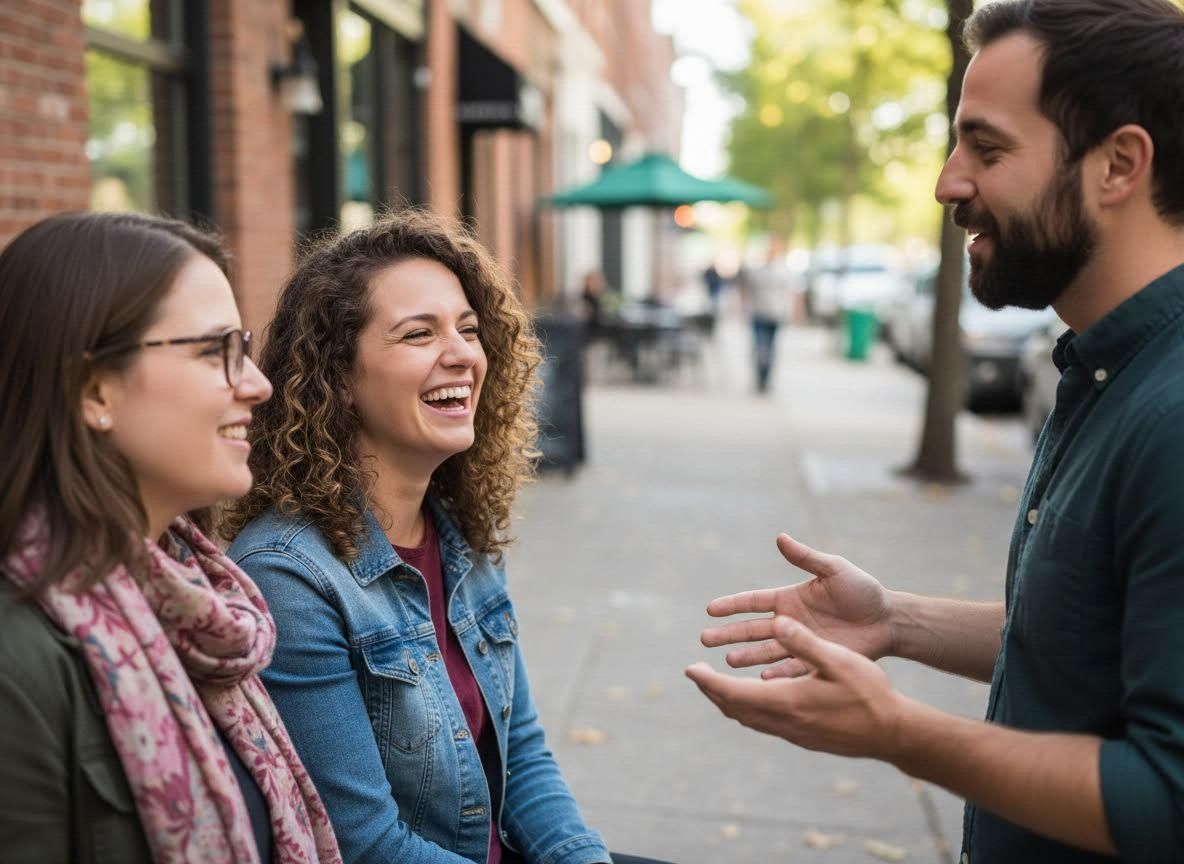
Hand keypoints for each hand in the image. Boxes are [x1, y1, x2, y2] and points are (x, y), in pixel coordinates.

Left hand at [686, 616, 905, 760]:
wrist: (892, 734)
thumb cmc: (870, 693)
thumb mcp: (838, 659)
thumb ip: (805, 641)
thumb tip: (776, 621)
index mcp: (786, 701)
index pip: (732, 692)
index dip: (707, 681)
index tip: (689, 669)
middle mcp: (783, 721)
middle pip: (733, 707)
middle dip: (711, 690)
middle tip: (696, 673)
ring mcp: (793, 734)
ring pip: (747, 719)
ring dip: (727, 700)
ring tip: (716, 684)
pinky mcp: (802, 739)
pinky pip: (762, 724)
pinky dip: (746, 710)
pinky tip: (751, 701)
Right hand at [700, 534, 892, 677]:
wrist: (889, 620)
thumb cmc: (862, 591)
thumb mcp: (835, 570)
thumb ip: (807, 557)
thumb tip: (779, 537)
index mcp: (789, 599)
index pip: (753, 602)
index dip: (731, 605)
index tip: (709, 610)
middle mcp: (789, 623)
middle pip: (752, 629)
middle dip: (728, 634)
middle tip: (704, 640)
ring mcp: (801, 643)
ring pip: (767, 652)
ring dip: (748, 657)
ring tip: (728, 662)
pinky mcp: (815, 661)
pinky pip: (792, 670)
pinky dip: (777, 675)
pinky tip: (761, 681)